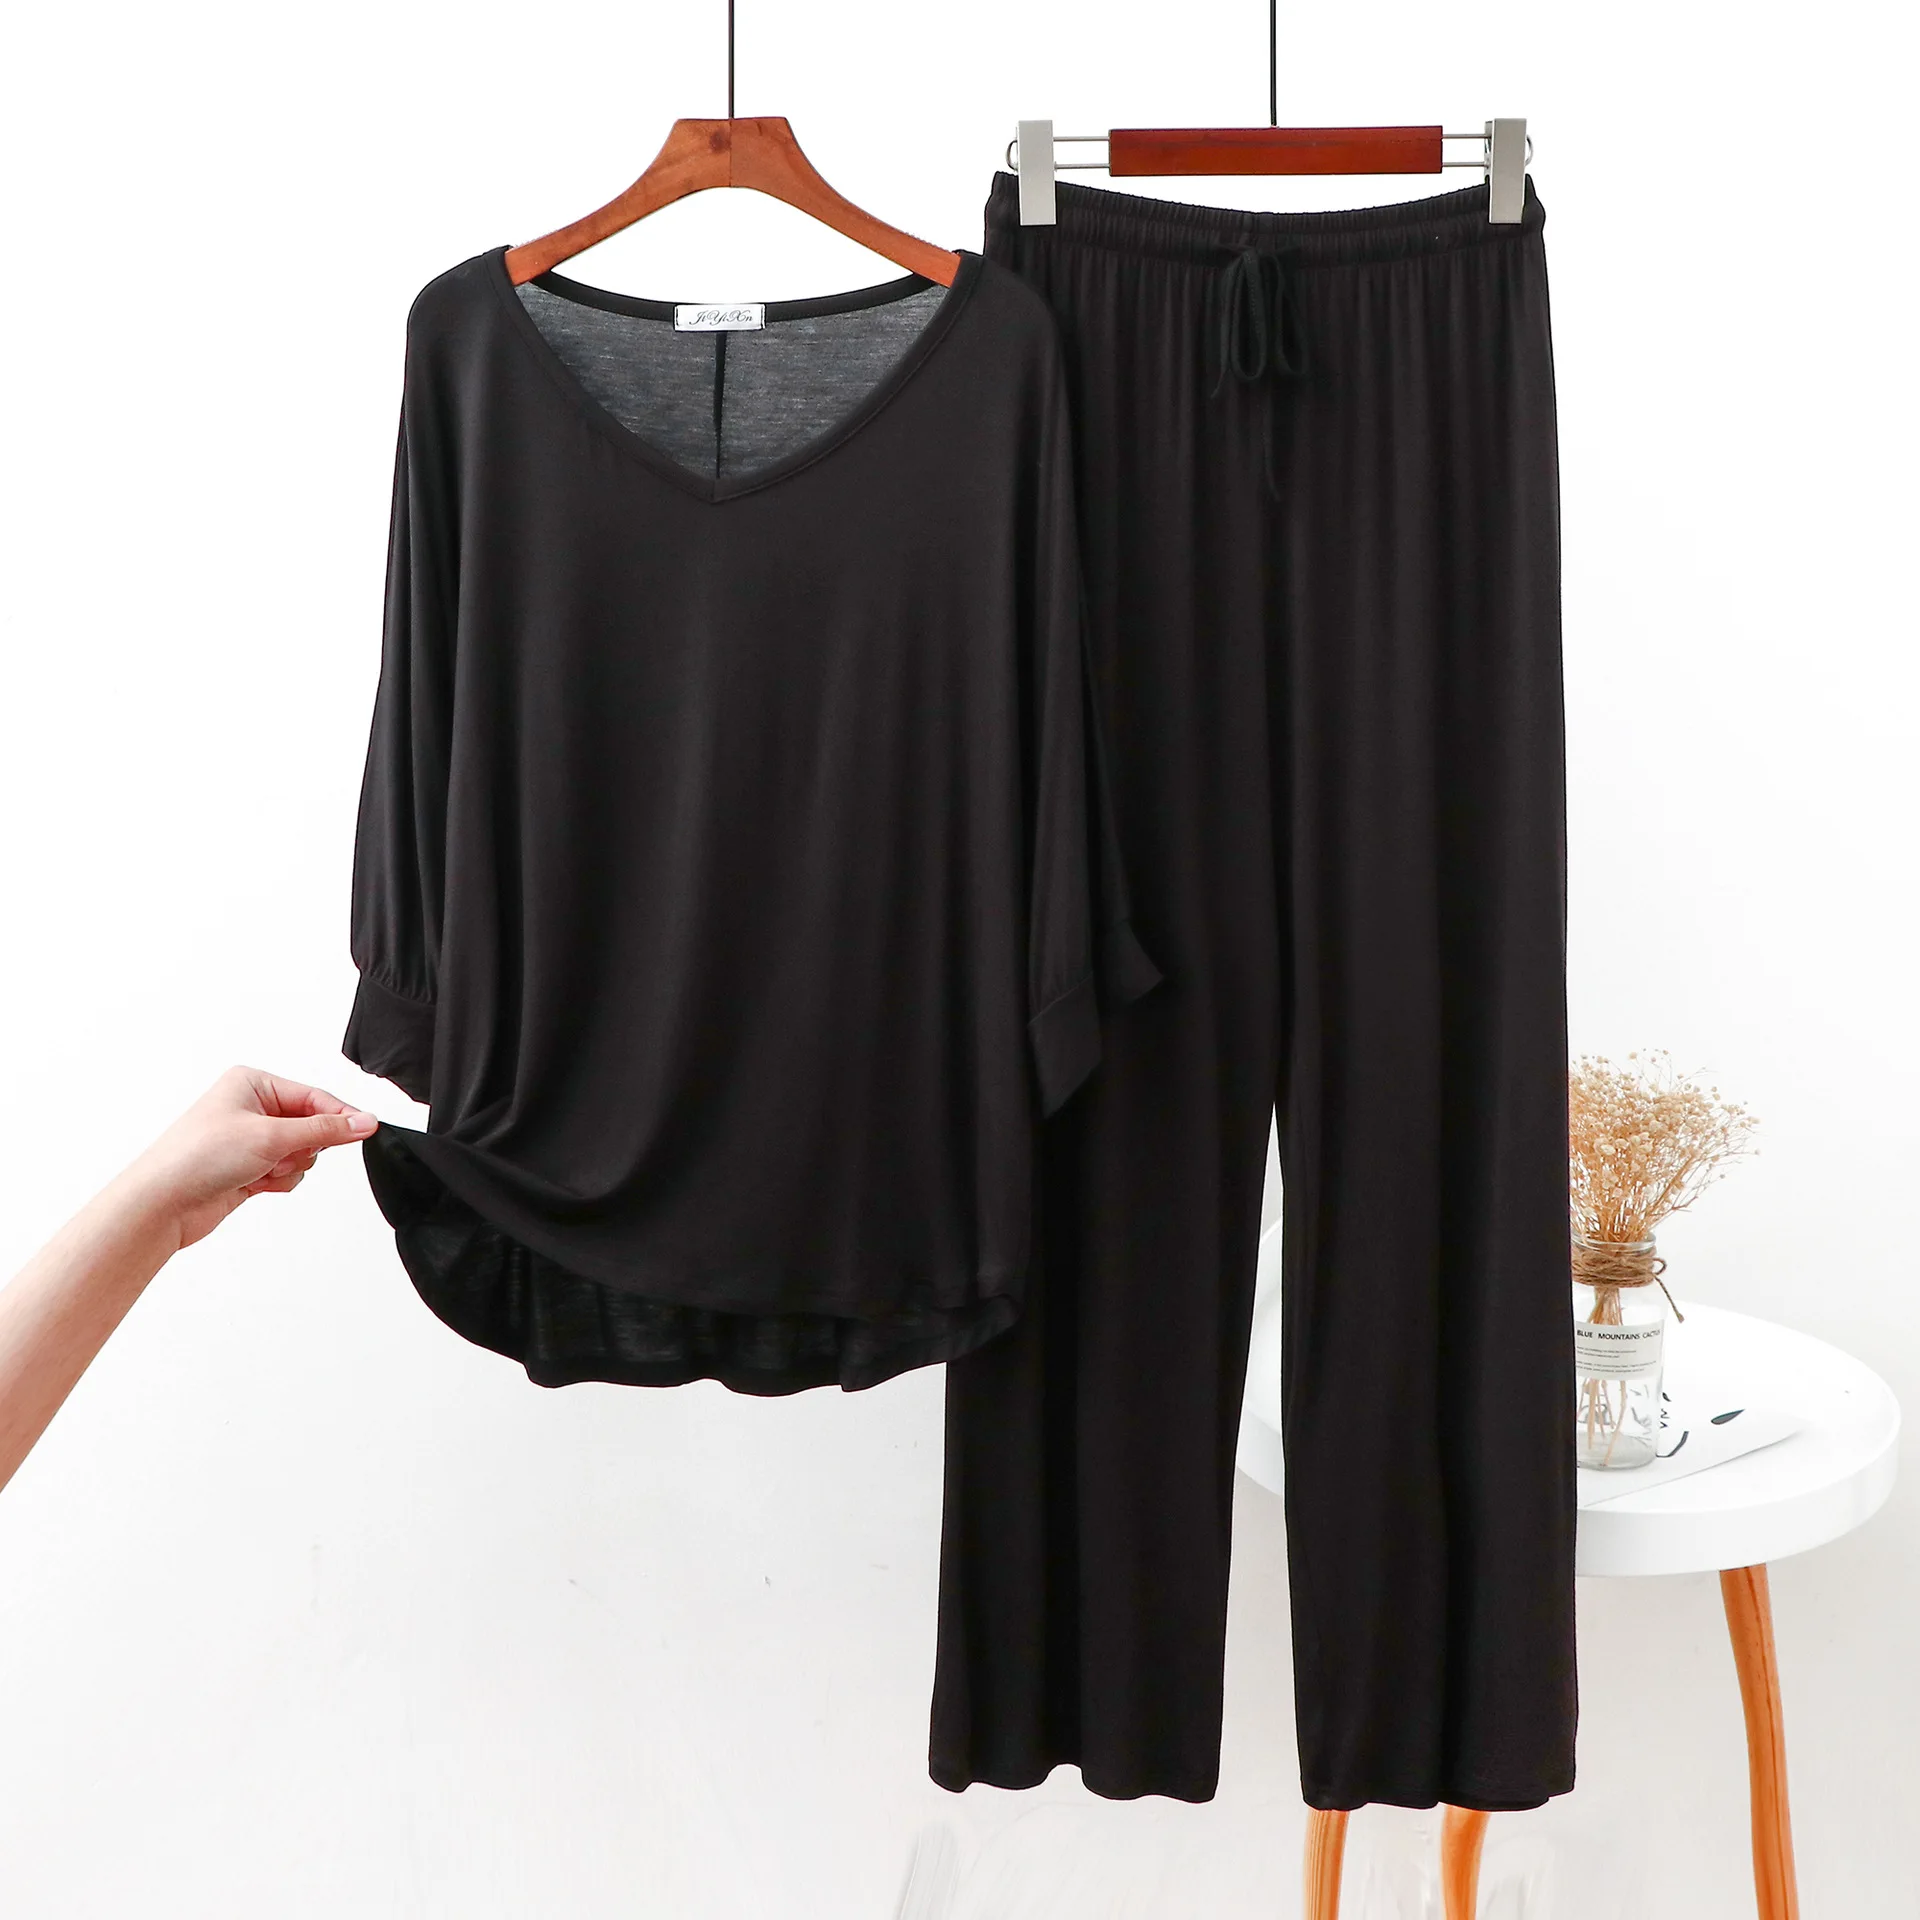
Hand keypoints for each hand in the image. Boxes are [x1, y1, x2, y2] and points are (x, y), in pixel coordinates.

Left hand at [117, 1067, 377, 1251]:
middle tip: (282, 1155)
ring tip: (261, 1171)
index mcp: (252, 1084)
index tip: (367, 1131)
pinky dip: (279, 1181)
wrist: (161, 1204)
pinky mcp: (249, 1167)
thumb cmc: (198, 1158)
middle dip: (303, 1147)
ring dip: (290, 1167)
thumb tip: (364, 1122)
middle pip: (310, 1126)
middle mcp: (251, 1107)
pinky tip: (254, 1184)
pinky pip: (287, 1172)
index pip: (314, 1097)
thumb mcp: (271, 1136)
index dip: (340, 1116)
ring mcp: (250, 1139)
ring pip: (302, 1152)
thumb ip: (324, 1130)